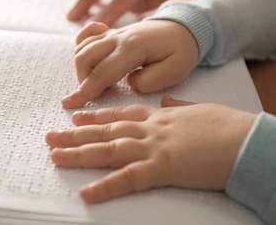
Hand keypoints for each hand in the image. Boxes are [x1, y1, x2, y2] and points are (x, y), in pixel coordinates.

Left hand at [46, 96, 255, 202]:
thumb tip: (168, 102)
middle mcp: (149, 129)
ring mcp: (153, 147)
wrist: (245, 138)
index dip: (94, 116)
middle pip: (104, 131)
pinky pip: (128, 179)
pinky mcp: (162, 168)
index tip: (75, 117)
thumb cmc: (225, 125)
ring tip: (55, 155)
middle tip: (50, 135)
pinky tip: (86, 193)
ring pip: (108, 149)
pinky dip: (105, 187)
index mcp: (157, 116)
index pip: (118, 114)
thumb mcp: (198, 110)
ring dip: (79, 154)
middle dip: (75, 134)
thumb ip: (179, 106)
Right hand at [61, 20, 197, 108]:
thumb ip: (148, 82)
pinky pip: (87, 34)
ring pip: (82, 48)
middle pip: (85, 58)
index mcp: (133, 48)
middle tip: (95, 95)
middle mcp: (118, 37)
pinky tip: (89, 57)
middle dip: (83, 81)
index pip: (102, 72)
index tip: (70, 104)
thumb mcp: (174, 72)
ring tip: (97, 82)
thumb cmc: (180, 52)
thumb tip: (128, 83)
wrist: (183, 28)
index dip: (85, 91)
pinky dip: (81, 46)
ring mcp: (113, 33)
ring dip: (82, 69)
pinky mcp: (111, 32)